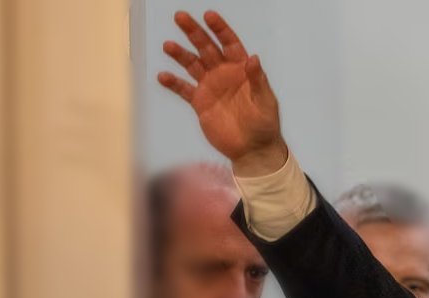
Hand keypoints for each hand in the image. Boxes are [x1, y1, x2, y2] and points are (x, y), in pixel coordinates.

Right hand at [157, 10, 287, 175]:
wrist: (253, 150)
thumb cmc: (265, 126)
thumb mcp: (265, 102)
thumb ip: (258, 80)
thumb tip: (253, 58)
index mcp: (242, 70)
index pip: (230, 44)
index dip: (220, 29)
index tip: (209, 16)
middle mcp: (224, 74)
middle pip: (206, 48)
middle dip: (194, 32)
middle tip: (181, 17)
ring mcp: (211, 87)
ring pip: (192, 65)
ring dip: (180, 54)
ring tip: (168, 45)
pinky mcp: (200, 103)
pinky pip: (184, 89)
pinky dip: (173, 83)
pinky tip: (163, 76)